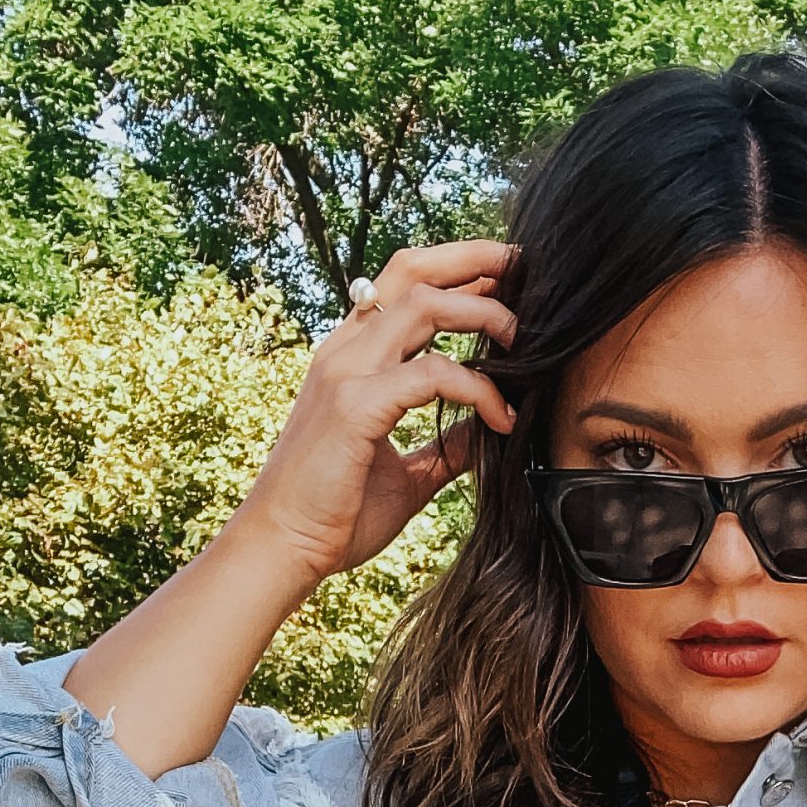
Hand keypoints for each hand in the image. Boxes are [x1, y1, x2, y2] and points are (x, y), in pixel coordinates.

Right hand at [230, 238, 519, 587]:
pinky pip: (432, 373)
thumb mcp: (405, 475)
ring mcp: (347, 372)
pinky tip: (501, 419)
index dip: (458, 272)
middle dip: (473, 258)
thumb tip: (488, 435)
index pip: (406, 285)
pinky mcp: (356, 405)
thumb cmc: (335, 514)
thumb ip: (444, 448)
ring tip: (520, 340)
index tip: (507, 279)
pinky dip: (476, 388)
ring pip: (425, 305)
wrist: (284, 547)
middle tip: (523, 267)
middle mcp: (346, 350)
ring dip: (482, 312)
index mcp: (353, 358)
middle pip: (413, 269)